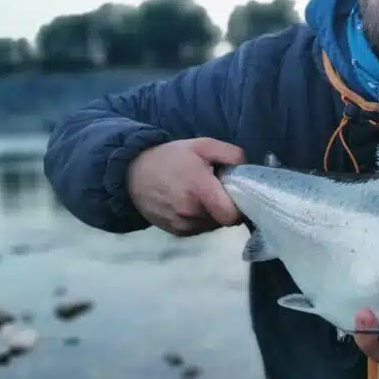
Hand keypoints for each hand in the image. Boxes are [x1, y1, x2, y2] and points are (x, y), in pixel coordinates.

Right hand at [126, 137, 245, 235]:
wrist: (131, 175)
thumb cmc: (170, 157)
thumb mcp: (202, 145)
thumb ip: (230, 154)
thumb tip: (246, 169)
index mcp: (200, 191)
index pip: (232, 215)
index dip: (240, 207)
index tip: (235, 193)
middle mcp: (191, 214)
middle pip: (224, 219)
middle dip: (226, 205)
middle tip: (216, 189)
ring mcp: (182, 226)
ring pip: (212, 225)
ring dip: (213, 212)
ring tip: (200, 194)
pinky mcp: (175, 233)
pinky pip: (199, 229)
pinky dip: (200, 218)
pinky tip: (190, 203)